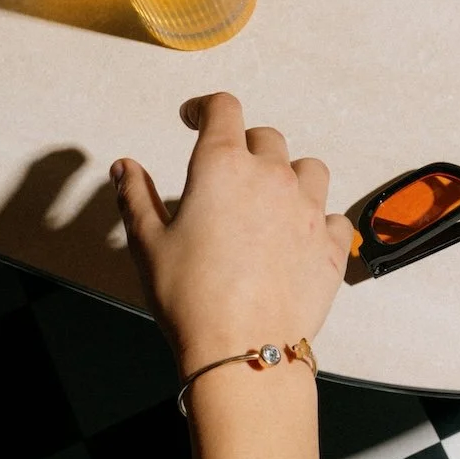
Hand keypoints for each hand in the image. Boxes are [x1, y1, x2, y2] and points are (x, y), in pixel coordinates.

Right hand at [111, 92, 350, 377]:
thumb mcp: (148, 244)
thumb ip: (136, 197)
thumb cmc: (191, 298)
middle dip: (244, 145)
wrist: (242, 350)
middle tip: (228, 171)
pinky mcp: (332, 245)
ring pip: (309, 168)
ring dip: (290, 175)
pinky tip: (301, 237)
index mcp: (222, 167)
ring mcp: (309, 209)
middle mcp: (271, 177)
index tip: (195, 117)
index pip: (223, 108)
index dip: (206, 107)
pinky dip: (320, 220)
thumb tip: (124, 168)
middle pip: (266, 137)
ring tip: (271, 198)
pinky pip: (335, 216)